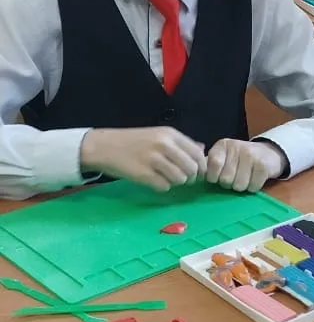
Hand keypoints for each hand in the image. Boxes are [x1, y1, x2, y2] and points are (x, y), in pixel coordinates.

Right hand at [80, 127, 206, 190]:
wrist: (104, 146)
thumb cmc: (133, 141)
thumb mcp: (158, 135)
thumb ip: (180, 143)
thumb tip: (202, 150)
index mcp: (170, 134)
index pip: (197, 153)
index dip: (200, 166)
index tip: (195, 172)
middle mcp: (164, 145)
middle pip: (192, 168)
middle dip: (189, 177)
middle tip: (180, 178)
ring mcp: (154, 160)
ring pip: (180, 179)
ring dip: (175, 182)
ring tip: (164, 177)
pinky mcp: (144, 174)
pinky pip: (164, 186)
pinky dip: (161, 187)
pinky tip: (152, 180)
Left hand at [206, 139, 287, 192]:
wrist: (268, 153)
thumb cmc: (240, 158)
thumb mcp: (223, 156)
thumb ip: (209, 163)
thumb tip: (195, 174)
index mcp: (223, 145)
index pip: (214, 165)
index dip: (214, 177)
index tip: (217, 177)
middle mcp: (236, 147)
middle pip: (225, 179)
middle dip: (229, 183)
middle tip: (234, 176)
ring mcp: (251, 156)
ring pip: (239, 186)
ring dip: (241, 187)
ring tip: (245, 177)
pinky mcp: (263, 166)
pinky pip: (252, 187)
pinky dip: (253, 187)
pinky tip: (254, 178)